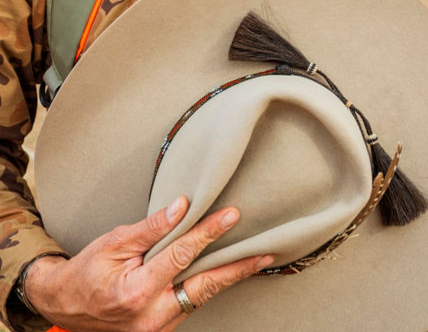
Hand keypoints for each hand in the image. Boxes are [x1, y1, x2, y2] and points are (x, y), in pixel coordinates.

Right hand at [25, 196, 272, 331]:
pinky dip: (209, 287)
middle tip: (264, 251)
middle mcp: (151, 316)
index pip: (181, 256)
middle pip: (204, 287)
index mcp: (136, 291)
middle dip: (237, 268)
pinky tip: (226, 272)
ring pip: (201, 299)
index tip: (230, 215)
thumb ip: (151, 228)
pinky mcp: (160, 329)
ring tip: (256, 259)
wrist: (65, 306)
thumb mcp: (113, 242)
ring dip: (228, 278)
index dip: (207, 232)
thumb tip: (182, 206)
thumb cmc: (86, 271)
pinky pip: (190, 305)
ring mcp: (157, 327)